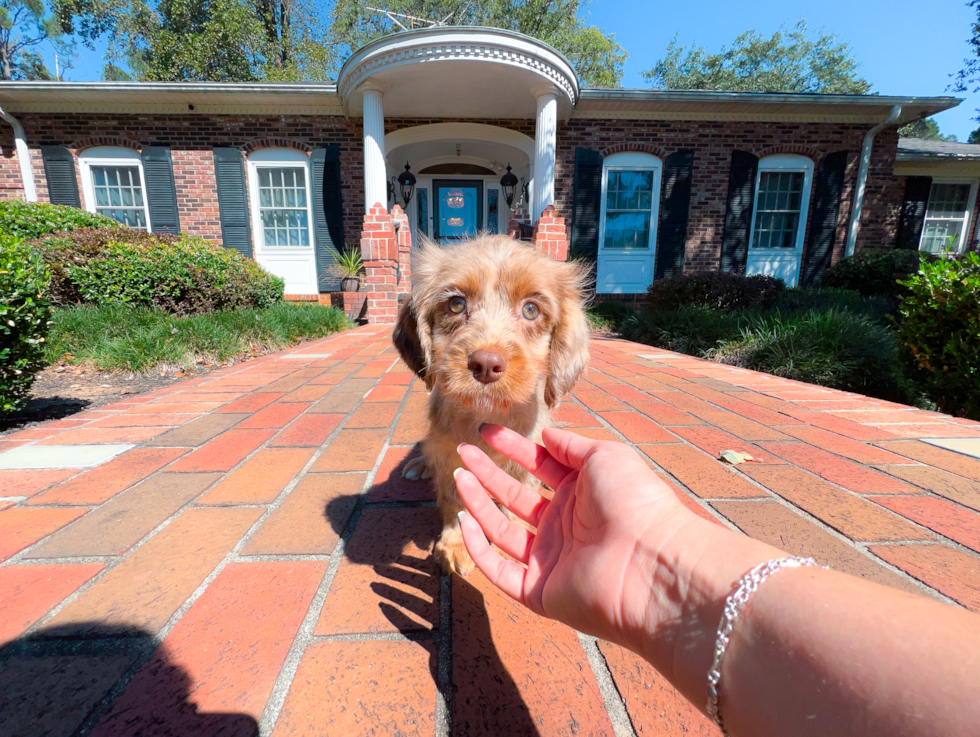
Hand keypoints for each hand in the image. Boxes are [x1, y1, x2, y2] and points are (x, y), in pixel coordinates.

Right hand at [454, 424, 698, 653]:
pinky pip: (499, 569)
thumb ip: (571, 446)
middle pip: (515, 496)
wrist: (652, 565)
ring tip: (459, 476)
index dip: (513, 447)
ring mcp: (550, 559)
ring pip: (502, 530)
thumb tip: (545, 435)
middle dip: (488, 473)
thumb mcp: (605, 457)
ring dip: (478, 503)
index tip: (486, 432)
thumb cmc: (635, 503)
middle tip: (462, 451)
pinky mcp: (539, 591)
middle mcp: (565, 525)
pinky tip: (465, 520)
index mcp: (583, 493)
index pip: (539, 465)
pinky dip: (479, 548)